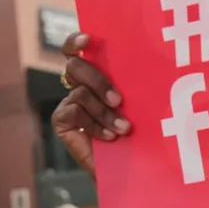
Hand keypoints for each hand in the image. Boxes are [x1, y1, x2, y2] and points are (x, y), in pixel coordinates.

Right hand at [52, 33, 131, 172]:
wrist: (128, 168)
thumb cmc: (138, 134)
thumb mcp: (138, 106)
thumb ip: (132, 87)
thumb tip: (147, 67)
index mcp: (95, 74)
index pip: (76, 49)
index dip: (76, 41)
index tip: (88, 39)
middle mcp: (79, 85)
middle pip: (74, 66)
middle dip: (97, 80)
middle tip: (118, 100)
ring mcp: (69, 103)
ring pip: (81, 93)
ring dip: (104, 112)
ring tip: (124, 128)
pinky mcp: (62, 121)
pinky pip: (74, 112)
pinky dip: (94, 124)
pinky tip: (110, 136)